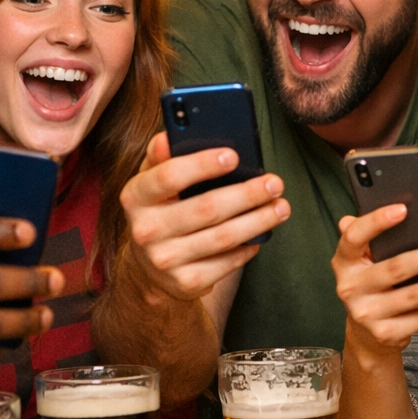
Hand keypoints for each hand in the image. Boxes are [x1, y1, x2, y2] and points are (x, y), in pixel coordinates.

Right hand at [119, 133, 289, 302]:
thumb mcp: (151, 181)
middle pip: (206, 208)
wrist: (148, 268)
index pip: (169, 176)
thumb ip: (160, 156)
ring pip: (223, 237)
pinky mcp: (185, 282)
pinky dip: (247, 248)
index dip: (203, 165)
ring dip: (258, 221)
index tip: (234, 156)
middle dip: (247, 194)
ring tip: (281, 207)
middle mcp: (146, 230)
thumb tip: (168, 136)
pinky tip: (260, 236)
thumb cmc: (160, 210)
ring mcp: (165, 259)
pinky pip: (226, 263)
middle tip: (274, 183)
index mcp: (136, 196)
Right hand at [333, 205, 417, 355]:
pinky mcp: (386, 334)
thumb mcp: (364, 261)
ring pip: (416, 296)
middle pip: (395, 268)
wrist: (366, 336)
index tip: (403, 209)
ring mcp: (367, 314)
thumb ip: (369, 237)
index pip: (354, 237)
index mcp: (344, 262)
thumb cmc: (372, 286)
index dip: (376, 222)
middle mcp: (350, 289)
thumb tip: (381, 210)